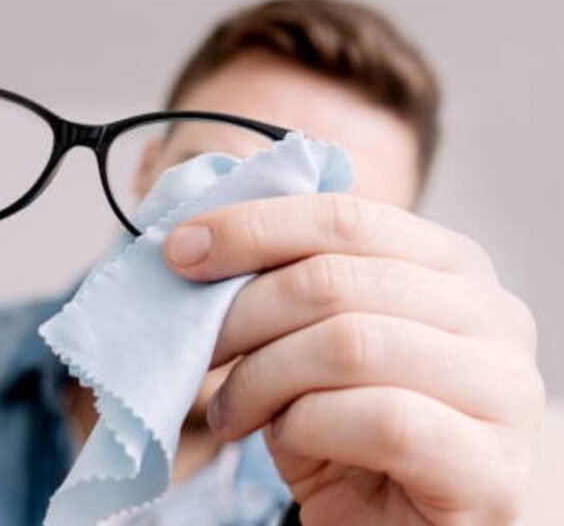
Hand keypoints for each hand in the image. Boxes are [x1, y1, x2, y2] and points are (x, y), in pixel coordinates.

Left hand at [165, 194, 543, 525]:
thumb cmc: (349, 431)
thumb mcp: (310, 344)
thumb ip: (284, 288)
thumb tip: (193, 244)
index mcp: (451, 266)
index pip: (344, 218)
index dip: (252, 228)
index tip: (179, 251)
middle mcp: (493, 315)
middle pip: (334, 280)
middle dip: (243, 313)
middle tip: (199, 350)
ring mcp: (502, 390)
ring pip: (349, 344)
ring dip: (264, 377)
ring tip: (232, 411)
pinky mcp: (488, 465)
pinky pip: (379, 419)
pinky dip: (306, 425)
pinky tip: (284, 440)